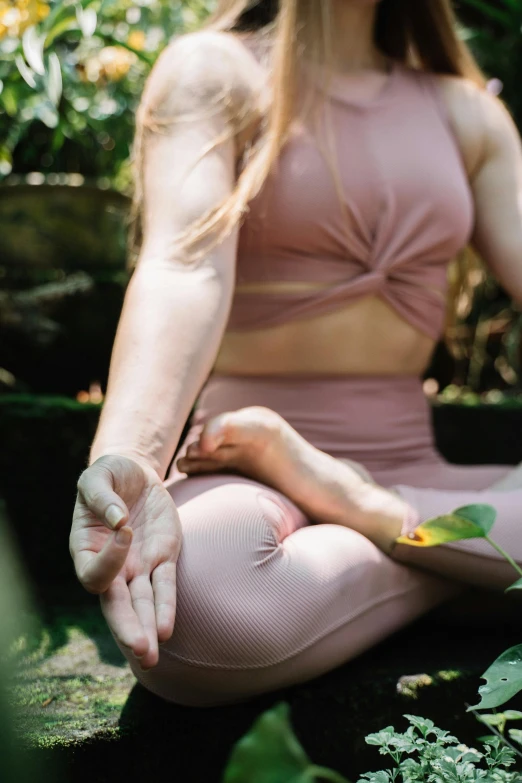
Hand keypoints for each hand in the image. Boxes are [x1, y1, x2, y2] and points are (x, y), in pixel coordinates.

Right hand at [70, 455, 181, 668]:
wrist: (135, 473)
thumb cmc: (110, 475)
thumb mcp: (98, 476)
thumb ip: (102, 496)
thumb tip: (118, 520)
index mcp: (86, 549)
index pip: (94, 573)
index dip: (110, 559)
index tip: (126, 529)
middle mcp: (111, 566)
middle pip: (115, 605)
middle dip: (127, 627)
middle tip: (139, 650)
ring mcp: (137, 566)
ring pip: (141, 605)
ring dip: (147, 629)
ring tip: (151, 657)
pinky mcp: (163, 558)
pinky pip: (165, 587)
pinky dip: (166, 607)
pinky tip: (168, 630)